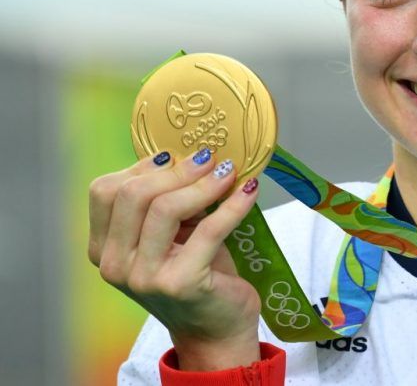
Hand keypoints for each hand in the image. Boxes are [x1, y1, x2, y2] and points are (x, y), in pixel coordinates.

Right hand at [88, 149, 262, 370]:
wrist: (215, 327)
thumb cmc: (194, 272)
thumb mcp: (170, 235)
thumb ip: (165, 201)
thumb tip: (191, 153)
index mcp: (104, 248)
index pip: (104, 192)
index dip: (141, 167)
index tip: (174, 156)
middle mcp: (116, 265)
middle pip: (134, 195)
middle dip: (175, 171)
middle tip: (208, 158)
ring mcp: (144, 277)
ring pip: (165, 209)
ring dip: (203, 183)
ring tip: (229, 172)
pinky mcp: (181, 283)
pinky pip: (208, 229)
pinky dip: (232, 204)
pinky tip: (249, 190)